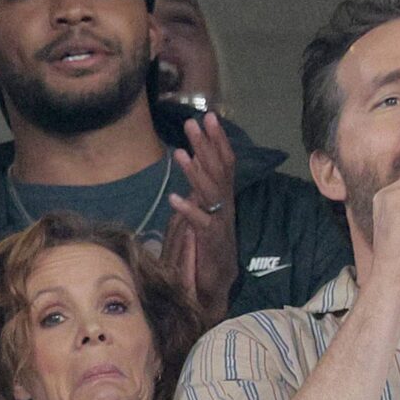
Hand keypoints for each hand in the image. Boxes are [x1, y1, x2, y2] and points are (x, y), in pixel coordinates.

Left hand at [161, 113, 237, 325]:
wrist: (216, 284)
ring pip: (210, 192)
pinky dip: (188, 209)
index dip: (217, 140)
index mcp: (223, 197)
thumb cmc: (207, 246)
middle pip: (218, 170)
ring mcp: (220, 222)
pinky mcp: (211, 241)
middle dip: (206, 146)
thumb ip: (200, 188)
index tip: (208, 116)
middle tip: (193, 123)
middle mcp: (225, 206)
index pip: (224, 162)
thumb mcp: (203, 210)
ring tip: (180, 154)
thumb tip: (192, 160)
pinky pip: (200, 222)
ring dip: (195, 172)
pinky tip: (174, 198)